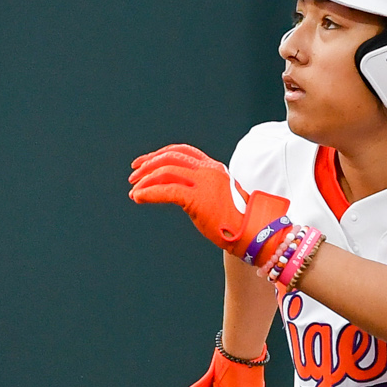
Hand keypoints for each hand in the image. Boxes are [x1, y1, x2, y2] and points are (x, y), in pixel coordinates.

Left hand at [130, 145, 291, 254]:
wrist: (253, 235)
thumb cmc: (236, 221)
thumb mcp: (218, 197)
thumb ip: (200, 188)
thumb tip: (175, 190)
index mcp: (214, 167)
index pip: (182, 151)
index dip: (159, 154)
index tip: (143, 163)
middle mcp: (209, 170)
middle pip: (170, 157)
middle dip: (148, 165)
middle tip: (133, 177)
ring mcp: (204, 183)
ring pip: (166, 171)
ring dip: (145, 181)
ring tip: (134, 192)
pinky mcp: (198, 199)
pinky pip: (167, 191)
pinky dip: (149, 193)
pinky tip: (139, 198)